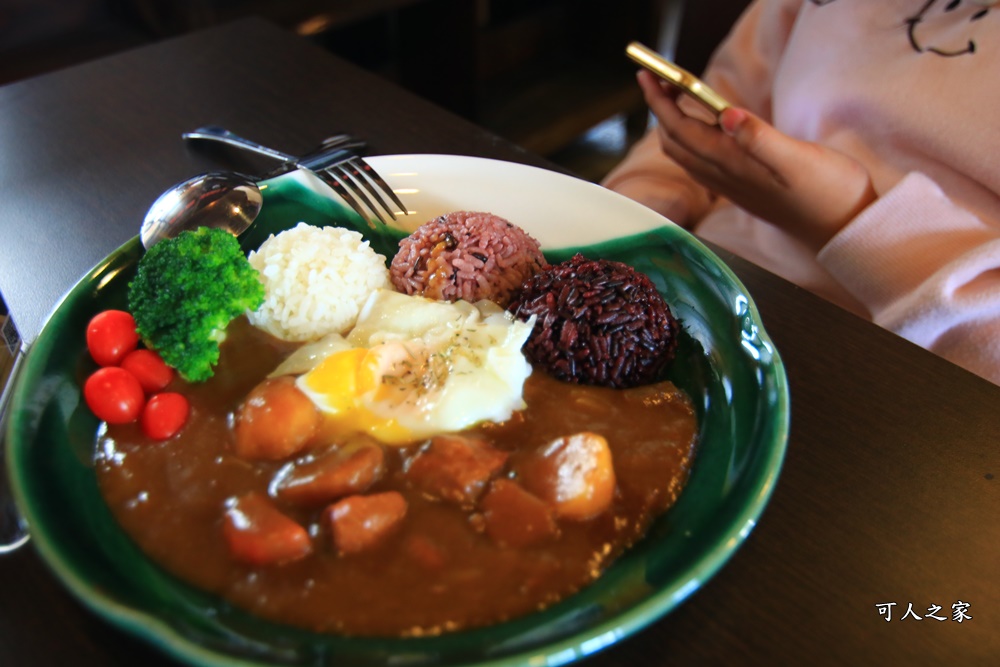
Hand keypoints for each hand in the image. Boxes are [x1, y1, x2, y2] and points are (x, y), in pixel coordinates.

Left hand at [637, 70, 876, 250]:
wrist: (844, 229)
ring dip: (673, 122)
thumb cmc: (829, 192)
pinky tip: (704, 126)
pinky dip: (691, 137)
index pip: (680, 129)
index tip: (646, 74)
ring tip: (674, 95)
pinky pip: (703, 161)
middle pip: (675, 140)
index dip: (660, 102)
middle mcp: (726, 176)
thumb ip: (761, 139)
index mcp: (733, 164)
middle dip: (660, 109)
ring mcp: (733, 183)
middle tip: (657, 77)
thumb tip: (727, 115)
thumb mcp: (800, 160)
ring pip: (686, 152)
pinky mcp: (745, 186)